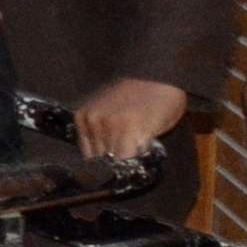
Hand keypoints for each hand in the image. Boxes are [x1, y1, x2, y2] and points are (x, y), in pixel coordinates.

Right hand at [71, 77, 190, 168]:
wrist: (153, 75)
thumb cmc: (164, 104)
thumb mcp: (161, 129)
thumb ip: (141, 150)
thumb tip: (126, 167)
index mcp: (127, 128)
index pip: (120, 165)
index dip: (128, 171)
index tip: (131, 170)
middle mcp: (104, 123)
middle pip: (105, 161)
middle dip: (115, 163)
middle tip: (126, 156)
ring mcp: (91, 117)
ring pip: (92, 154)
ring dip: (104, 154)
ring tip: (116, 146)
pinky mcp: (81, 113)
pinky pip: (83, 141)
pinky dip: (92, 144)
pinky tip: (104, 139)